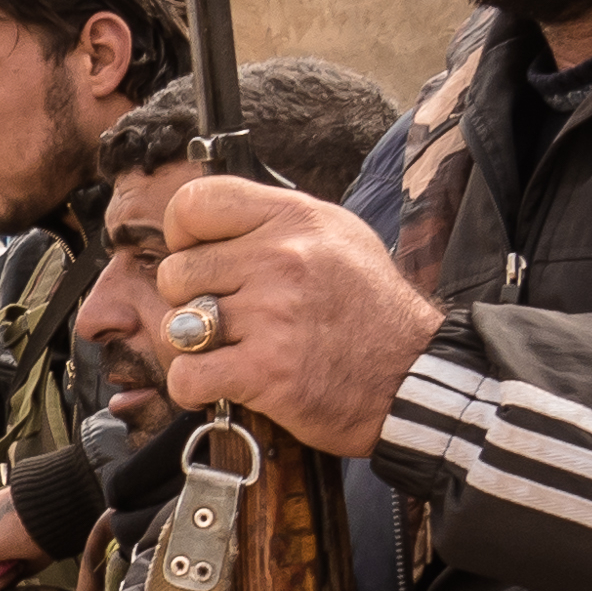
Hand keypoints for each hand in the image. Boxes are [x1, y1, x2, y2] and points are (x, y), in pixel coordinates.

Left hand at [154, 176, 444, 456]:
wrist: (414, 376)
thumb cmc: (372, 310)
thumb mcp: (338, 237)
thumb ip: (275, 223)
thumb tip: (207, 223)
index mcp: (296, 219)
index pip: (196, 204)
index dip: (183, 234)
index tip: (199, 257)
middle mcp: (281, 259)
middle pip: (177, 272)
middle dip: (191, 300)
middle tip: (228, 317)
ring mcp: (272, 314)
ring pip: (177, 326)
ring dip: (195, 347)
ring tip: (231, 350)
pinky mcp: (265, 370)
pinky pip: (187, 374)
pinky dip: (194, 387)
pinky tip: (221, 384)